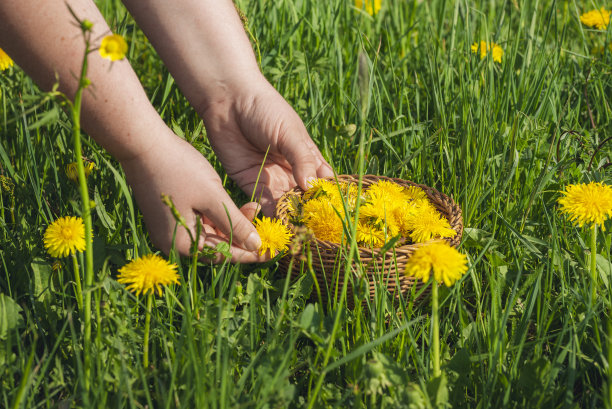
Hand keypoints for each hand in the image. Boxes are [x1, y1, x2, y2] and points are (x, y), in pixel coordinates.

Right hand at [120, 131, 266, 262]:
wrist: (144, 143)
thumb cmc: (179, 169)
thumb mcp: (213, 198)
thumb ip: (236, 224)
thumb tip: (256, 247)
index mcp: (182, 245)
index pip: (224, 255)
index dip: (251, 252)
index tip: (273, 251)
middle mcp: (173, 243)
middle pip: (218, 246)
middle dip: (244, 236)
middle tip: (269, 229)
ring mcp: (171, 229)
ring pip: (211, 233)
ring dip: (233, 223)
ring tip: (254, 208)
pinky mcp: (171, 214)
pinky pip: (201, 222)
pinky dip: (219, 216)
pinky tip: (237, 206)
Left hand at [200, 76, 333, 215]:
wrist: (229, 102)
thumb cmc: (265, 109)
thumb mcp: (289, 133)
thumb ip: (302, 159)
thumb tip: (312, 186)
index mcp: (307, 157)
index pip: (322, 181)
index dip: (328, 196)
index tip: (333, 212)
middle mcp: (291, 171)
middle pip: (304, 198)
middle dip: (308, 212)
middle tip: (314, 229)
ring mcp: (271, 178)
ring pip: (284, 204)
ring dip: (289, 217)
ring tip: (296, 231)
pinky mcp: (250, 183)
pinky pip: (261, 204)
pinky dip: (268, 215)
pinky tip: (275, 225)